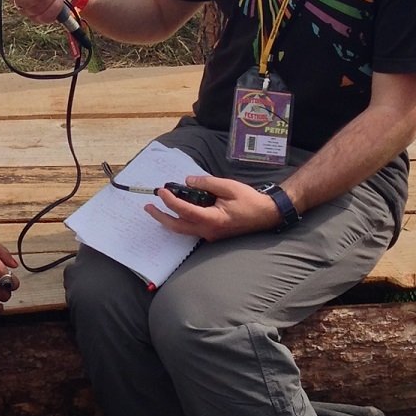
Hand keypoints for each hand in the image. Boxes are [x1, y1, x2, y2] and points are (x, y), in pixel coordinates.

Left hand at [145, 176, 282, 241]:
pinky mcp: (212, 233)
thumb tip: (188, 180)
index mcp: (213, 219)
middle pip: (178, 226)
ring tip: (157, 207)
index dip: (170, 201)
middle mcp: (209, 231)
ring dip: (169, 219)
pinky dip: (181, 219)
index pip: (185, 211)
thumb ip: (206, 183)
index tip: (161, 191)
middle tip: (148, 206)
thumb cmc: (250, 201)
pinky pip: (192, 228)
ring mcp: (210, 235)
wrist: (267, 215)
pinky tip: (176, 210)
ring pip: (183, 229)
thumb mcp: (228, 186)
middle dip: (161, 216)